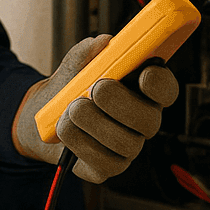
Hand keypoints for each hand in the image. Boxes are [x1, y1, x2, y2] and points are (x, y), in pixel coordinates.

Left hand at [12, 35, 179, 183]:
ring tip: (71, 108)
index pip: (166, 89)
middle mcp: (142, 120)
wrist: (43, 117)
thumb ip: (88, 52)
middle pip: (150, 120)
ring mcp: (128, 146)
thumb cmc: (69, 89)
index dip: (160, 83)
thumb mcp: (75, 65)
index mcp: (143, 91)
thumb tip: (103, 42)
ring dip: (93, 123)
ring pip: (125, 143)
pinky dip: (79, 143)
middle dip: (121, 103)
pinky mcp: (109, 167)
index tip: (144, 73)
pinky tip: (66, 128)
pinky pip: (103, 162)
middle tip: (96, 89)